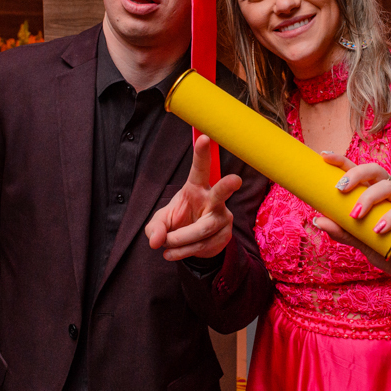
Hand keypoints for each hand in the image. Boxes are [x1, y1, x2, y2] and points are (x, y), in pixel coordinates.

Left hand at [145, 135, 241, 260]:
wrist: (191, 244)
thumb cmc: (176, 223)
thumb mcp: (160, 222)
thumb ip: (154, 229)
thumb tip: (156, 241)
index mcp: (196, 187)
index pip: (200, 168)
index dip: (202, 153)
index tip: (205, 138)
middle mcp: (213, 199)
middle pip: (221, 193)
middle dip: (228, 186)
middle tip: (236, 180)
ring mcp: (223, 217)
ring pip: (201, 231)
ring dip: (179, 242)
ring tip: (166, 247)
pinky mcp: (226, 235)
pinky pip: (203, 245)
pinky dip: (183, 252)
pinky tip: (175, 252)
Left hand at [314, 153, 390, 287]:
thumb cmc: (387, 250)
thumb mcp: (360, 241)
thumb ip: (342, 230)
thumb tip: (317, 219)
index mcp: (375, 195)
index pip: (359, 172)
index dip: (343, 162)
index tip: (324, 157)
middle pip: (375, 171)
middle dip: (356, 175)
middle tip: (340, 189)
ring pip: (389, 187)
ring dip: (370, 198)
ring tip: (356, 215)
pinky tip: (380, 228)